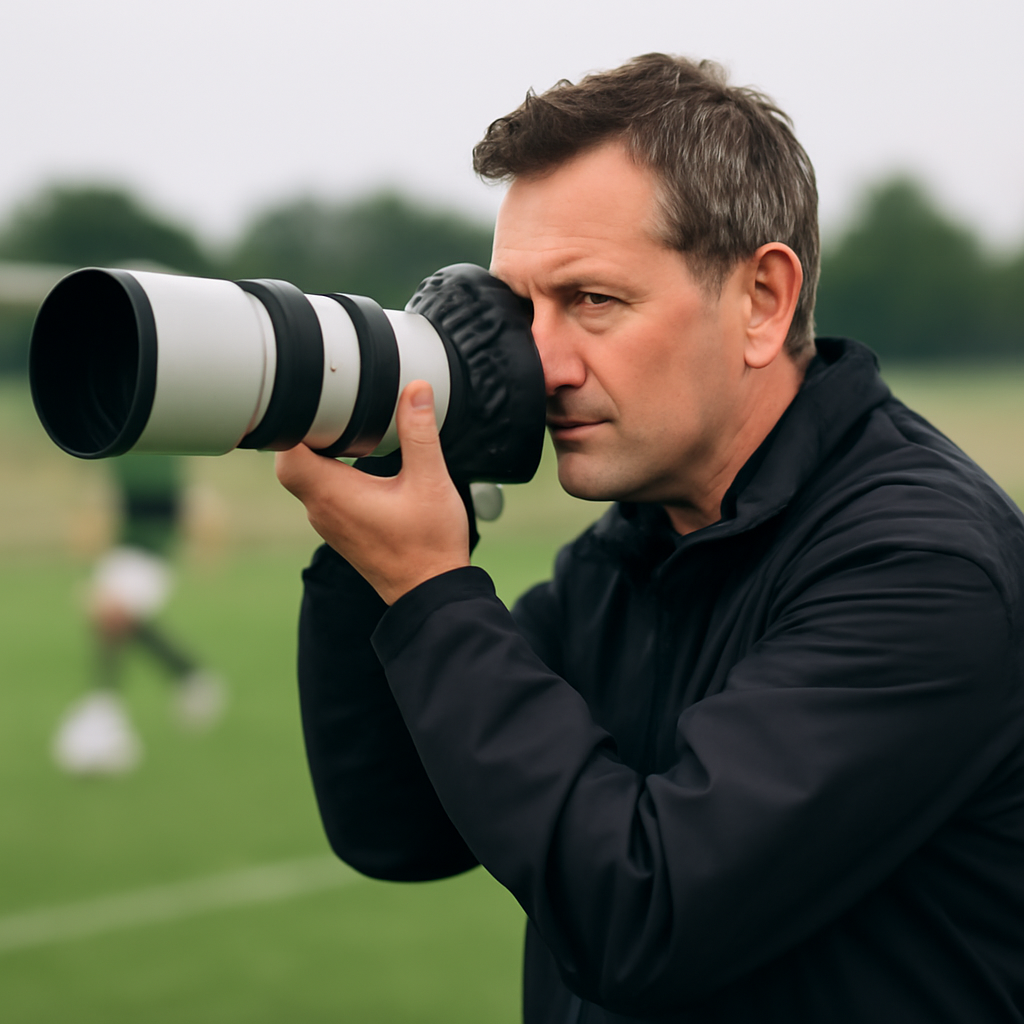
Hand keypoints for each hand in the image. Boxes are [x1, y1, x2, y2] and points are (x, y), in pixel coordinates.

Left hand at [276, 381, 470, 604]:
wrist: (431, 591)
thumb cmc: (429, 545)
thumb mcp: (430, 481)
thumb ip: (419, 433)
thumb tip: (416, 391)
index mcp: (334, 494)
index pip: (286, 451)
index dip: (292, 423)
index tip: (313, 404)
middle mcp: (322, 510)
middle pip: (291, 462)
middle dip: (307, 433)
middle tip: (334, 411)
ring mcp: (329, 523)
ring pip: (306, 478)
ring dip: (319, 454)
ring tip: (347, 431)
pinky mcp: (341, 530)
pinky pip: (322, 494)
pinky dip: (331, 473)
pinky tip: (358, 464)